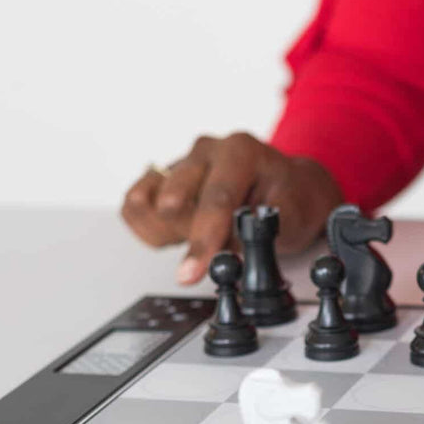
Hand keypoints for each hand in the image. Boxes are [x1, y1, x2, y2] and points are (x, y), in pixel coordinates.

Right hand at [121, 132, 343, 284]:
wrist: (286, 186)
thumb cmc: (289, 200)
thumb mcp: (290, 217)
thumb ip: (259, 234)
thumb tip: (229, 256)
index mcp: (241, 152)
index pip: (215, 199)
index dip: (202, 240)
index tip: (191, 273)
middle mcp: (206, 150)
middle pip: (173, 202)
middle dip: (187, 237)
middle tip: (213, 247)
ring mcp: (180, 161)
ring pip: (148, 205)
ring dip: (170, 233)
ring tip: (201, 234)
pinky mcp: (160, 177)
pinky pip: (133, 207)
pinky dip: (151, 229)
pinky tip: (178, 232)